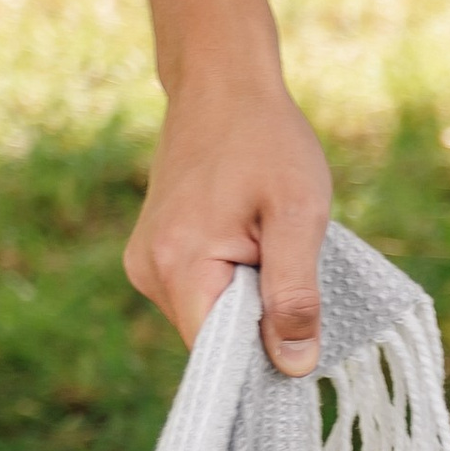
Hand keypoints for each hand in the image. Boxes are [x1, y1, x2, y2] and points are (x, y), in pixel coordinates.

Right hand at [125, 67, 332, 372]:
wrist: (223, 84)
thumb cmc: (267, 141)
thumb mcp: (299, 215)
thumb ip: (295, 294)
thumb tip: (295, 366)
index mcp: (179, 265)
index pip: (218, 359)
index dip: (262, 366)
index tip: (302, 351)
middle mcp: (149, 272)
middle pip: (216, 343)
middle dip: (262, 330)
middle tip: (297, 281)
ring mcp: (147, 264)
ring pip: (212, 321)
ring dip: (251, 306)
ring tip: (272, 251)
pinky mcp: (156, 255)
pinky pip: (204, 297)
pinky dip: (237, 288)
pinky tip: (255, 250)